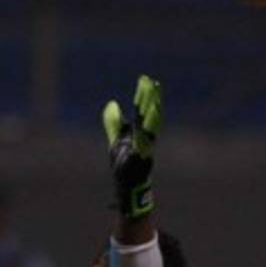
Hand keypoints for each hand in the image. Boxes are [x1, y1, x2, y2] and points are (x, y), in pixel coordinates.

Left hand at [102, 75, 162, 218]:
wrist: (126, 187)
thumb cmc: (124, 166)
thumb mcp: (117, 140)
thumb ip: (114, 123)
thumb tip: (112, 103)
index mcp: (140, 134)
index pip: (142, 111)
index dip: (144, 96)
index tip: (146, 79)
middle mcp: (145, 139)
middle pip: (149, 116)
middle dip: (150, 100)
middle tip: (152, 82)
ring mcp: (144, 149)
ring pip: (150, 128)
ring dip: (152, 114)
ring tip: (153, 99)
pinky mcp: (140, 159)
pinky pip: (143, 144)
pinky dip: (145, 134)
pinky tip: (145, 123)